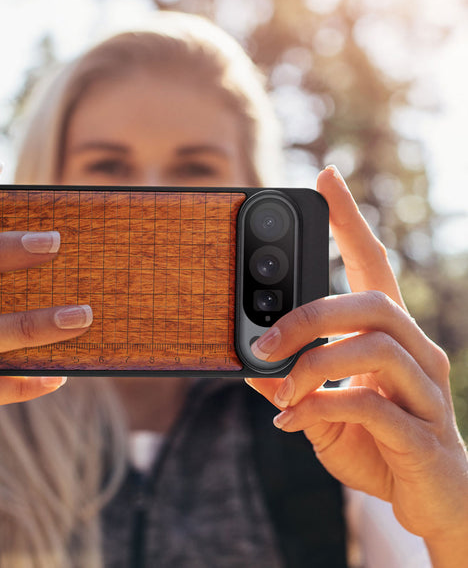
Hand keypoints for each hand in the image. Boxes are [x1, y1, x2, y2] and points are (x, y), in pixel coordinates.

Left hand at [246, 166, 467, 559]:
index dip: (350, 220)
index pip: (373, 263)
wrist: (432, 503)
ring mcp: (427, 392)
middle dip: (309, 315)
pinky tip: (292, 422)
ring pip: (374, 348)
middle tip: (263, 340)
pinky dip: (322, 408)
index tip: (326, 177)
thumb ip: (291, 384)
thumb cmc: (377, 445)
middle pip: (372, 302)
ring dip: (313, 365)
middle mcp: (418, 352)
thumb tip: (247, 364)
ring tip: (280, 390)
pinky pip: (372, 406)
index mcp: (390, 336)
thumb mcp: (321, 409)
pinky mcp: (425, 435)